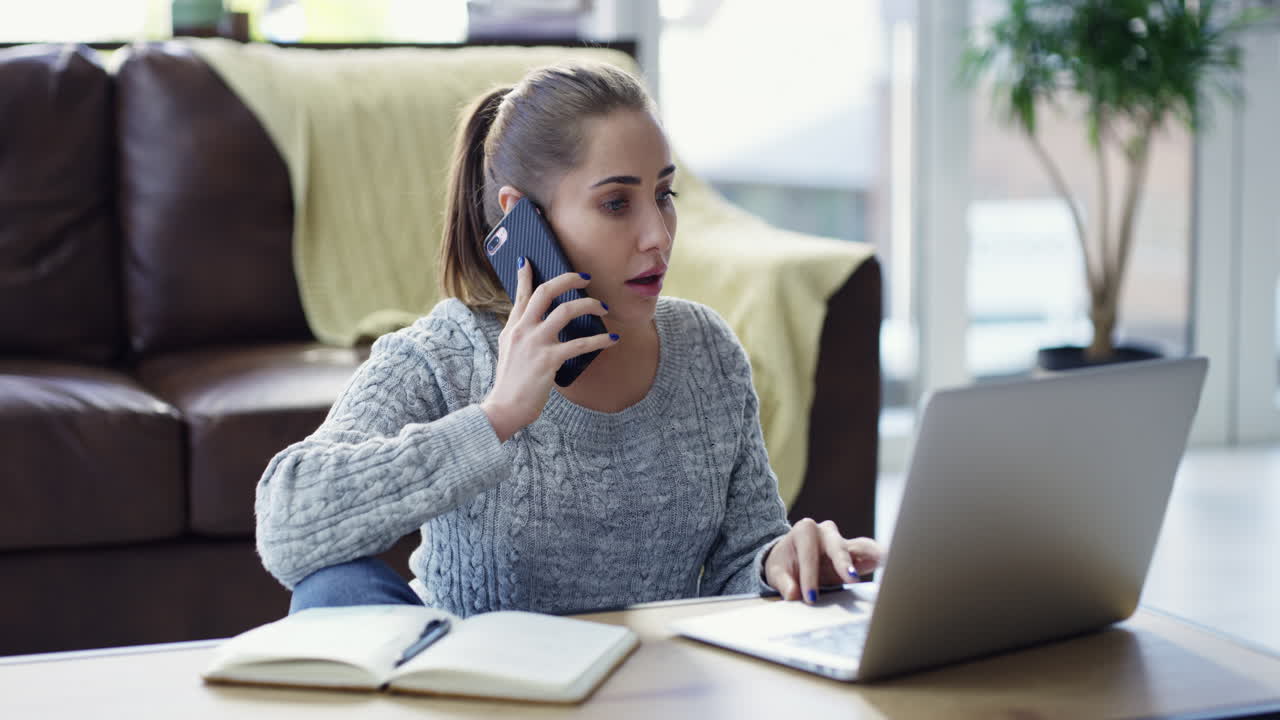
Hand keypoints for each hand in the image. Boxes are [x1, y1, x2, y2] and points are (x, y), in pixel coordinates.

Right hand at [481, 257, 617, 441]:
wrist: (504, 408)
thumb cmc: (511, 382)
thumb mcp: (509, 352)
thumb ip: (521, 334)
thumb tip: (538, 323)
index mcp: (513, 327)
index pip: (520, 294)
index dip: (525, 275)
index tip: (528, 260)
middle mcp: (523, 329)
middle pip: (546, 292)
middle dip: (568, 279)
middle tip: (585, 278)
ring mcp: (536, 343)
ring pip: (566, 311)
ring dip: (589, 305)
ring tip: (603, 308)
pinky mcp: (549, 360)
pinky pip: (580, 344)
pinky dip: (600, 340)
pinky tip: (612, 339)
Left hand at [763, 518, 883, 603]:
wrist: (790, 557)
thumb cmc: (784, 563)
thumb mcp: (776, 572)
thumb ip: (784, 583)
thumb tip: (793, 595)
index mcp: (804, 531)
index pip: (809, 554)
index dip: (809, 577)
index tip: (809, 597)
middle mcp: (826, 531)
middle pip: (837, 546)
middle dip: (843, 563)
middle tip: (850, 580)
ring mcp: (843, 541)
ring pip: (860, 546)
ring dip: (872, 555)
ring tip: (889, 562)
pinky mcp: (855, 553)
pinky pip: (869, 554)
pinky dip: (879, 560)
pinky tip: (892, 566)